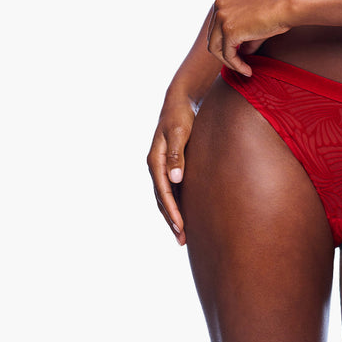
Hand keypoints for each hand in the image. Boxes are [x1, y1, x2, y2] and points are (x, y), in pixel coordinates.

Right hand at [146, 93, 196, 245]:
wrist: (180, 101)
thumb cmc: (182, 115)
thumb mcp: (180, 132)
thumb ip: (177, 155)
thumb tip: (175, 179)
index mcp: (155, 160)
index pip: (163, 192)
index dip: (172, 210)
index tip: (182, 226)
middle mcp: (156, 166)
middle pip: (161, 200)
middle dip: (171, 220)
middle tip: (183, 240)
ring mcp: (162, 167)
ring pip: (165, 198)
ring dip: (173, 216)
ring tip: (183, 236)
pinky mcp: (171, 166)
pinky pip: (171, 191)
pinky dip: (176, 205)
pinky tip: (186, 216)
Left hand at [206, 0, 291, 74]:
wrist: (287, 7)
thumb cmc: (278, 12)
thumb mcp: (255, 22)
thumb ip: (245, 37)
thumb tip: (242, 53)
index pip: (216, 27)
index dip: (226, 43)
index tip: (239, 54)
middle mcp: (219, 5)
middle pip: (213, 38)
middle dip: (225, 54)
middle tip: (240, 64)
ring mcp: (221, 17)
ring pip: (216, 48)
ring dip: (230, 62)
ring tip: (245, 69)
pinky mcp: (228, 30)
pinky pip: (228, 55)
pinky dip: (237, 66)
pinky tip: (248, 71)